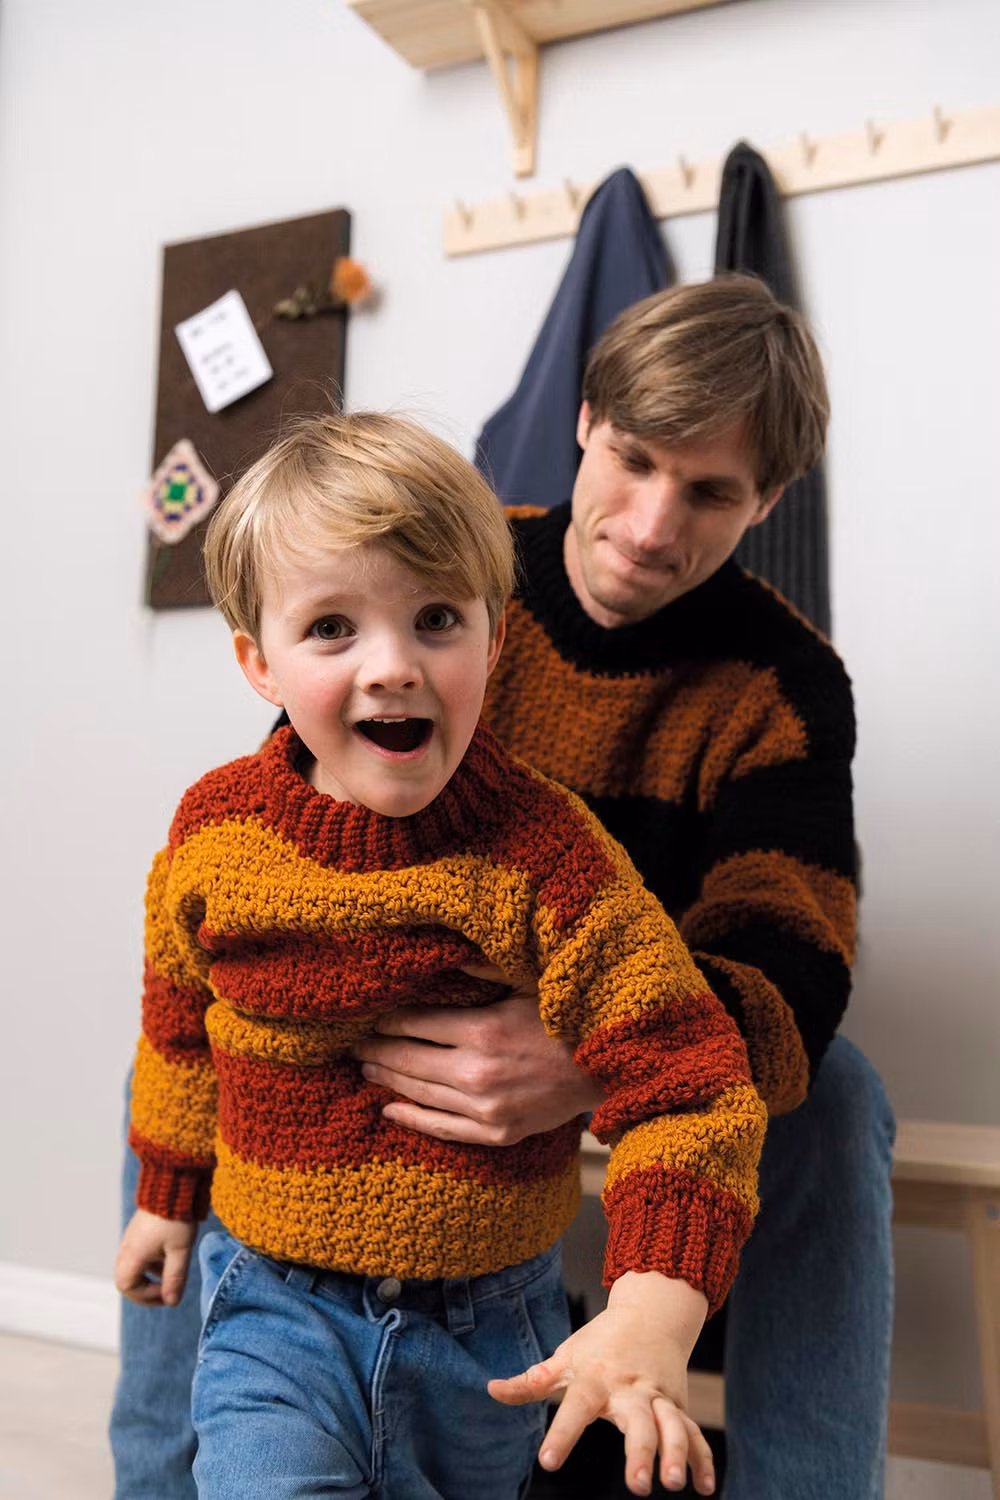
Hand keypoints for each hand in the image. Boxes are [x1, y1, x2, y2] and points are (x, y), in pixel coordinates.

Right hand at [114, 1208, 195, 1306]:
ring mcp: (132, 1238)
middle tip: (166, 1292)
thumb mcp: (180, 1250)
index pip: (127, 1286)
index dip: (146, 1296)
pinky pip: (139, 1254)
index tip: (167, 1293)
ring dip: (150, 1276)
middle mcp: (128, 1247)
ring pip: (134, 1267)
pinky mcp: (140, 1231)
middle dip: (145, 1291)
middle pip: (126, 1279)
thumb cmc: (176, 1217)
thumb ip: (175, 1278)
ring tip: (172, 1273)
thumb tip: (171, 1302)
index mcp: (133, 1253)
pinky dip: (152, 1263)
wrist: (174, 1183)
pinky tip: (170, 1257)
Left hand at [353, 968, 602, 1144]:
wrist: (608, 1069)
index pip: (416, 1024)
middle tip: (353, 1045)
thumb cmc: (568, 1017)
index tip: (370, 1016)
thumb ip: (484, 967)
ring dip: (388, 1081)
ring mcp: (486, 1109)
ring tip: (365, 1069)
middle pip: (409, 1060)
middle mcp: (477, 1074)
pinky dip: (412, 1119)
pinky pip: (443, 1129)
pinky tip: (390, 1109)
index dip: (388, 1021)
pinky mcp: (497, 1133)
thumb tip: (446, 953)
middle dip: (377, 1051)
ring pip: (420, 1094)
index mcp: (482, 1031)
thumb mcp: (528, 981)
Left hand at [488, 1271, 713, 1497]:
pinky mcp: (679, 1406)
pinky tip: (705, 1488)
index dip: (562, 1433)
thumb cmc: (600, 1342)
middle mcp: (631, 1388)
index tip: (548, 1461)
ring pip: (672, 1426)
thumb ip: (532, 1380)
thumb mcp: (565, 1356)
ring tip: (674, 1484)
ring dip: (676, 1454)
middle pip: (638, 1421)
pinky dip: (703, 1460)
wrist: (652, 1313)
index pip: (576, 1406)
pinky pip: (694, 1434)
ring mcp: (659, 1397)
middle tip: (638, 1487)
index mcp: (597, 1377)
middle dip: (641, 1453)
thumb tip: (491, 1390)